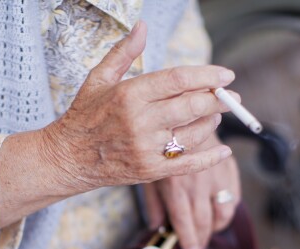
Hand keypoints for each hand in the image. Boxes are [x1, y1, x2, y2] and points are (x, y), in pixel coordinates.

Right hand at [42, 20, 236, 194]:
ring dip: (210, 123)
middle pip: (191, 106)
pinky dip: (209, 159)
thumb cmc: (84, 115)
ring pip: (192, 134)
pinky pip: (187, 165)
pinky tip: (223, 152)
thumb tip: (142, 27)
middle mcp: (140, 122)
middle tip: (231, 96)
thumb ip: (124, 52)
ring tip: (214, 115)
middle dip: (218, 100)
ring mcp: (145, 149)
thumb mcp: (99, 78)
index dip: (207, 76)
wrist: (67, 157)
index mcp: (129, 95)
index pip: (178, 80)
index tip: (225, 75)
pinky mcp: (149, 171)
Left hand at [142, 131, 240, 248]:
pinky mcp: (229, 169)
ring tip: (208, 231)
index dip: (189, 241)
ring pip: (223, 213)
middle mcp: (197, 184)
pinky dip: (227, 209)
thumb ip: (154, 202)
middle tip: (198, 248)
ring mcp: (216, 177)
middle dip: (202, 239)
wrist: (186, 115)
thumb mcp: (150, 173)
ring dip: (216, 227)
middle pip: (204, 222)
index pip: (185, 223)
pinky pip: (233, 198)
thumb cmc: (161, 145)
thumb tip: (156, 227)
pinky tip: (218, 212)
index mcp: (176, 187)